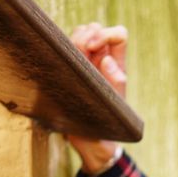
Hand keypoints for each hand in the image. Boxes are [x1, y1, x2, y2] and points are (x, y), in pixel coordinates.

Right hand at [67, 22, 128, 172]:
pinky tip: (59, 62)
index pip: (118, 36)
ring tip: (72, 58)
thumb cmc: (109, 127)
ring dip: (74, 41)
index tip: (95, 47)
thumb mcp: (117, 108)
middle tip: (83, 50)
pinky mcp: (65, 73)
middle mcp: (99, 62)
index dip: (107, 34)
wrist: (93, 146)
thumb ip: (116, 84)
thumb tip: (108, 61)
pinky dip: (60, 49)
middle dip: (88, 34)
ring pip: (76, 37)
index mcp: (115, 67)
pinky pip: (61, 52)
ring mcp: (81, 66)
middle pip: (93, 30)